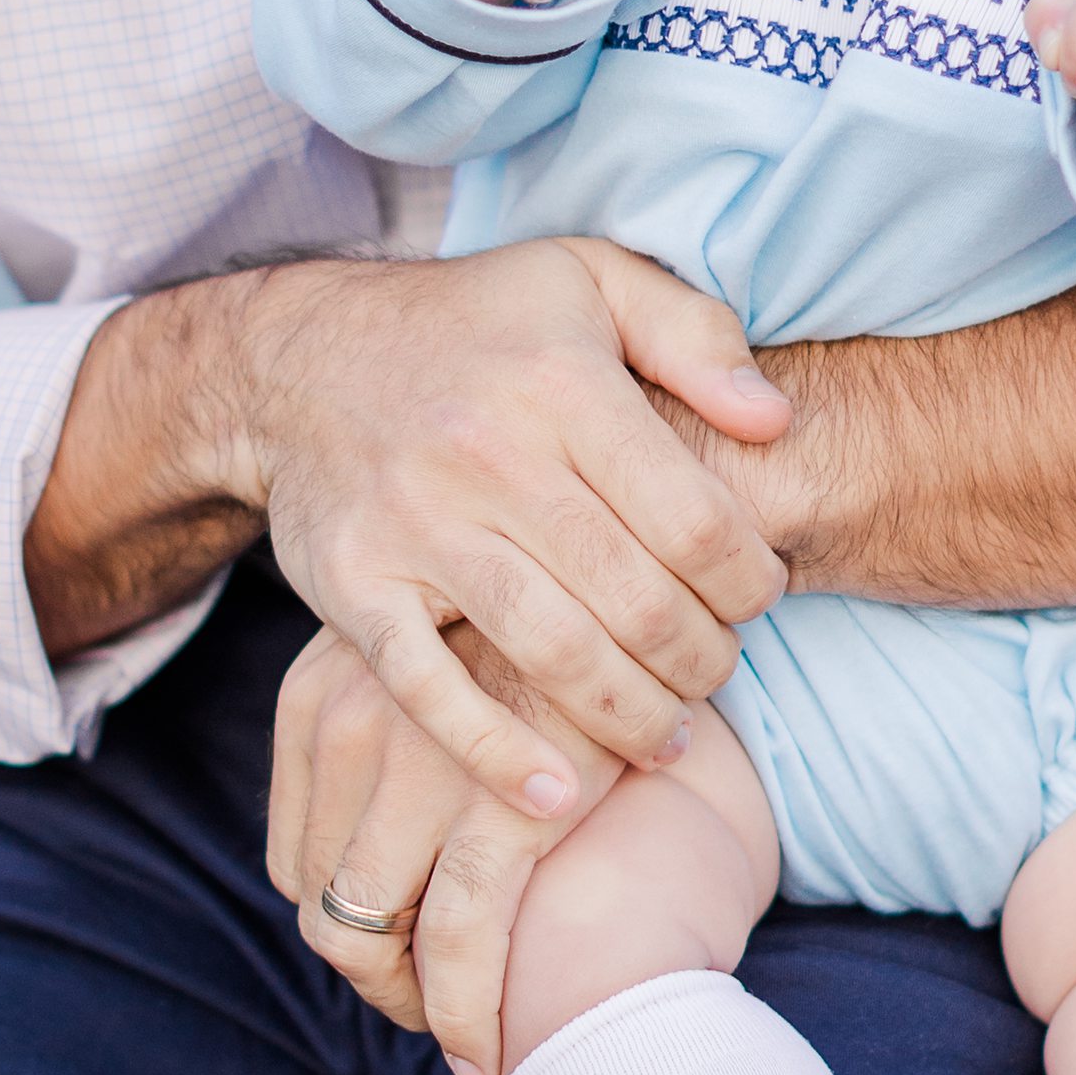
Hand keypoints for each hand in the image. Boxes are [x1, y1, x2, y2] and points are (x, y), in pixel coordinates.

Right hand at [209, 239, 789, 806]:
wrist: (301, 355)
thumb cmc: (477, 324)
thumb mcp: (590, 280)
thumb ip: (694, 334)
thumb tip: (774, 422)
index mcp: (562, 384)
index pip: (695, 519)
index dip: (751, 581)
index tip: (758, 597)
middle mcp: (489, 455)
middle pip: (636, 601)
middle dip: (703, 660)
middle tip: (718, 671)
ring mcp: (414, 526)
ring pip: (553, 654)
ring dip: (631, 718)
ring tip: (665, 735)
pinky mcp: (350, 584)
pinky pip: (430, 691)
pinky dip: (499, 756)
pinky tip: (561, 795)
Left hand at [266, 623, 617, 1074]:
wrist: (636, 567)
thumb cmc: (544, 617)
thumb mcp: (437, 646)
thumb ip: (393, 720)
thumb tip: (390, 824)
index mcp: (317, 696)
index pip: (296, 855)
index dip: (343, 920)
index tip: (400, 950)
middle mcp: (343, 733)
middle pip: (321, 902)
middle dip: (372, 972)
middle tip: (431, 1004)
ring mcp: (413, 774)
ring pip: (362, 937)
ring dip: (406, 1006)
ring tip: (461, 1036)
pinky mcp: (498, 812)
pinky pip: (454, 947)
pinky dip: (462, 1015)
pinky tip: (489, 1050)